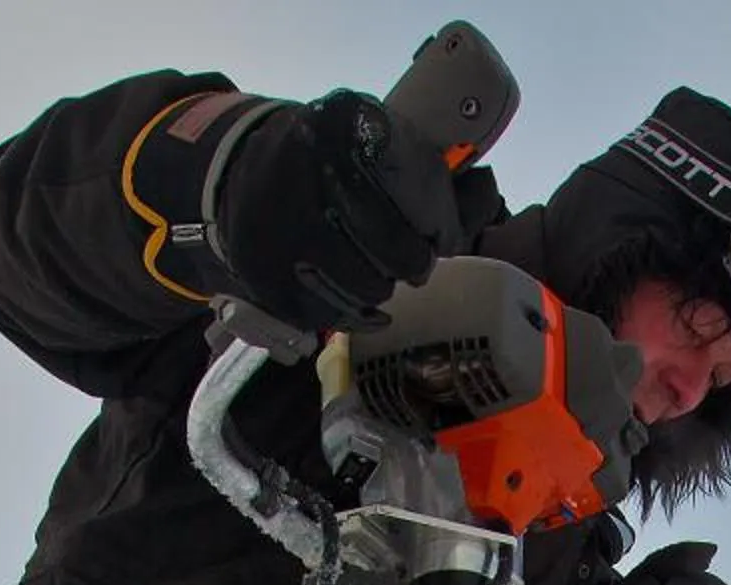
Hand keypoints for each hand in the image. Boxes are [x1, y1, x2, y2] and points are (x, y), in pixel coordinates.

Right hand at [210, 91, 456, 333]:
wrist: (243, 174)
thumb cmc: (336, 167)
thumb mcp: (382, 147)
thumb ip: (441, 174)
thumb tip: (487, 189)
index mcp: (350, 123)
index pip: (422, 191)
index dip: (437, 223)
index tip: (435, 234)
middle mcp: (313, 168)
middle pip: (394, 248)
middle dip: (412, 262)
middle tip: (413, 264)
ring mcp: (284, 224)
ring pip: (365, 287)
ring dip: (381, 289)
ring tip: (377, 276)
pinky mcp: (266, 271)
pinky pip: (330, 314)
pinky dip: (351, 315)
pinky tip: (357, 302)